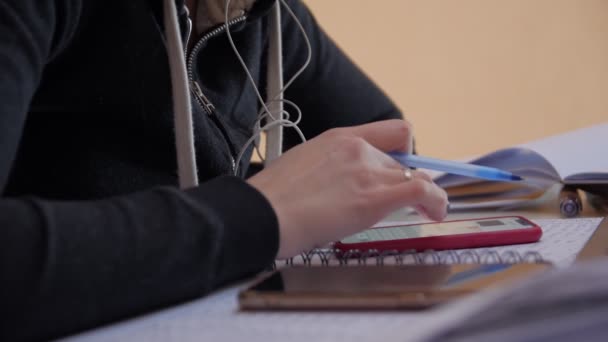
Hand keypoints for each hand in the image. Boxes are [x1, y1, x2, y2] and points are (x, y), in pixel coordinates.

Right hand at [248, 119, 447, 258]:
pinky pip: (424, 192)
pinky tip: (436, 214)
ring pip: (415, 177)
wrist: (262, 213)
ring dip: (422, 196)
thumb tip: (341, 186)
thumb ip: (331, 168)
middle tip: (400, 205)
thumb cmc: (272, 199)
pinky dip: (437, 203)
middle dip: (403, 184)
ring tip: (426, 212)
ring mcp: (368, 171)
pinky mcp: (376, 197)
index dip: (404, 152)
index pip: (392, 132)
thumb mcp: (302, 166)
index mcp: (339, 137)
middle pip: (402, 163)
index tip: (402, 168)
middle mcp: (358, 148)